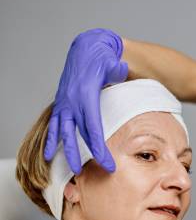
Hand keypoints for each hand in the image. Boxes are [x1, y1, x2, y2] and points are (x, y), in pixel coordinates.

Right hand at [44, 28, 127, 173]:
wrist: (86, 49)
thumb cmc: (102, 57)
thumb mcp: (112, 62)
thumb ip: (117, 69)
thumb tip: (123, 69)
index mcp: (86, 96)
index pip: (93, 128)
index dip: (100, 148)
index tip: (108, 163)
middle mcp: (72, 102)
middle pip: (81, 135)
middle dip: (90, 155)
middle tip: (103, 170)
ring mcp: (65, 103)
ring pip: (65, 133)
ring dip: (69, 152)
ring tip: (74, 170)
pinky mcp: (62, 103)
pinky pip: (55, 125)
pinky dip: (52, 140)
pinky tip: (49, 155)